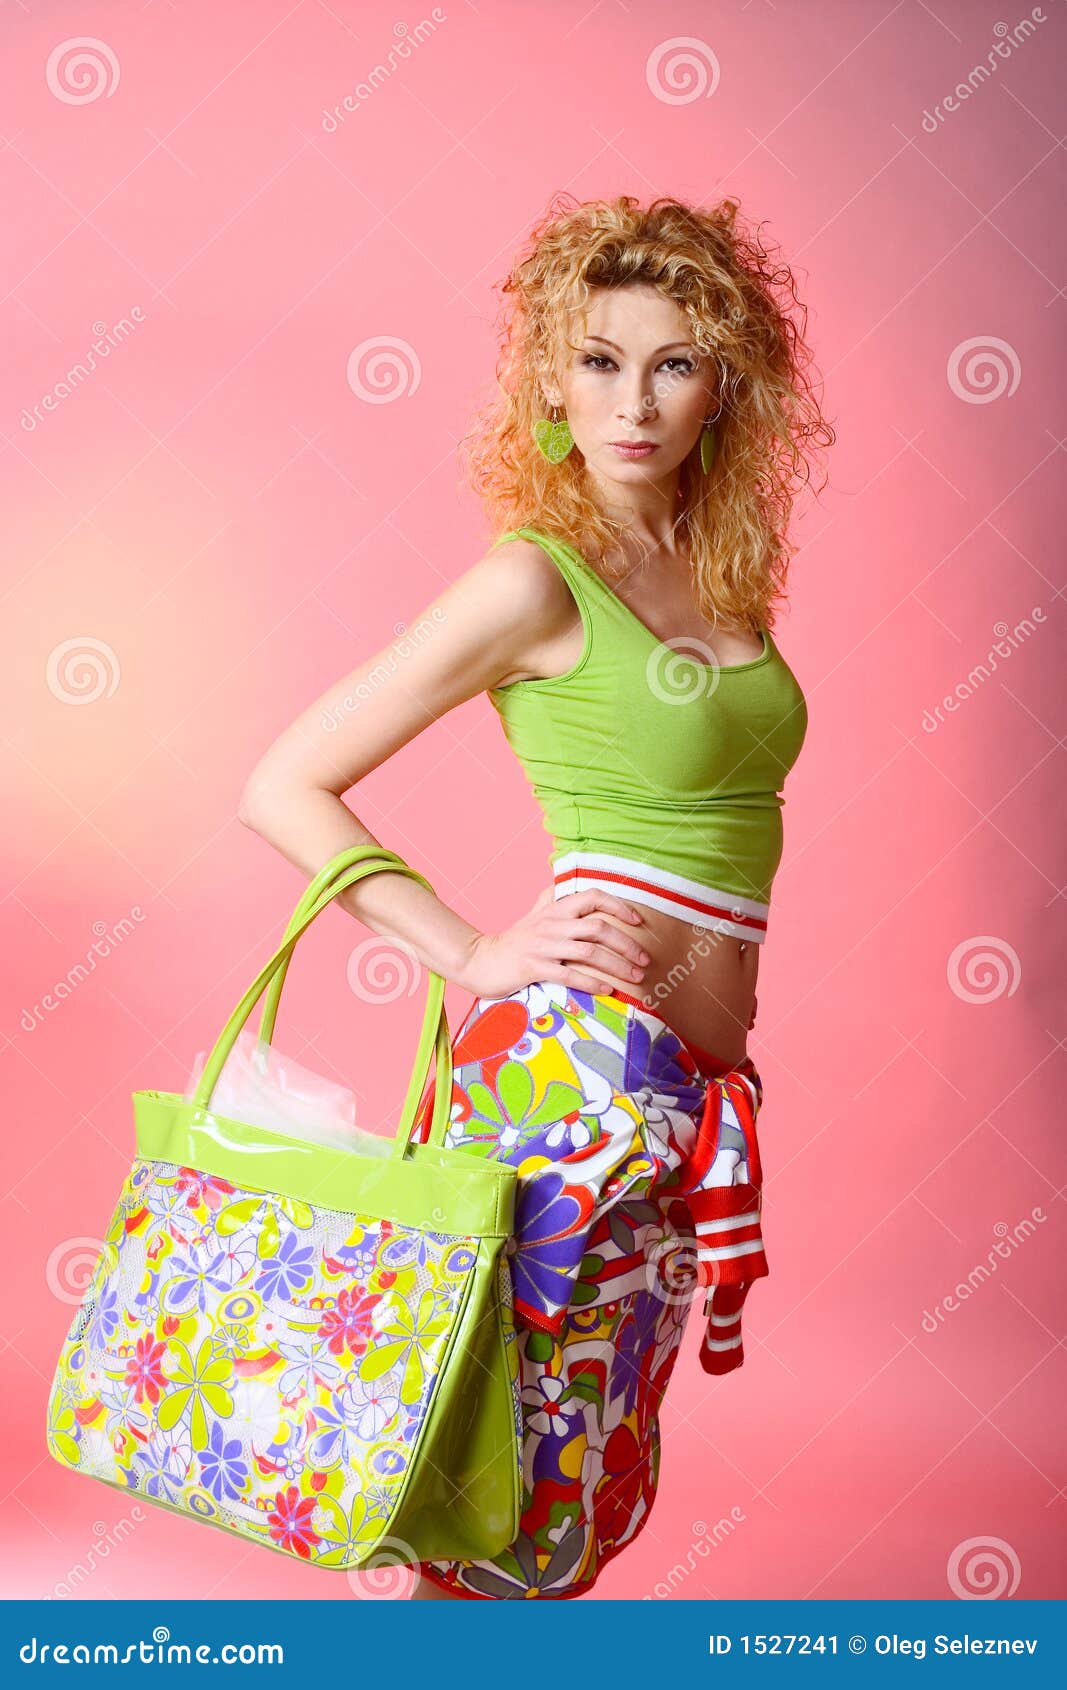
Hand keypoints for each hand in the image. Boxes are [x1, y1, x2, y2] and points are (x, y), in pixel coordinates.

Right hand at [456, 885, 652, 1000]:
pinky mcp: (535, 968)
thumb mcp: (533, 913)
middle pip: (598, 928)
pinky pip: (570, 974)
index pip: (592, 897)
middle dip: (627, 944)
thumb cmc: (513, 940)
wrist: (481, 961)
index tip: (638, 921)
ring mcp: (543, 946)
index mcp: (554, 908)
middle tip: (645, 959)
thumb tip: (565, 883)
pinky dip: (592, 982)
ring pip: (589, 952)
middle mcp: (551, 924)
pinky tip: (608, 989)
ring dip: (617, 965)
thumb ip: (552, 898)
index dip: (618, 906)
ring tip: (635, 977)